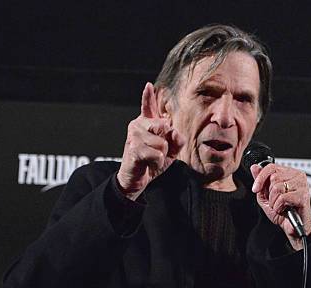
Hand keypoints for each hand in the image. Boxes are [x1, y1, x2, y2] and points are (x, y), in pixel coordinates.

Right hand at [116, 82, 183, 199]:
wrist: (137, 178)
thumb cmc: (152, 161)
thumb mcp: (170, 150)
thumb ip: (177, 139)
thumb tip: (174, 131)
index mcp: (146, 123)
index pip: (148, 106)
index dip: (148, 96)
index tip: (148, 86)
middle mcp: (138, 125)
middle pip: (165, 127)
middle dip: (167, 144)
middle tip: (157, 152)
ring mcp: (134, 136)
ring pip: (162, 144)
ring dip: (161, 156)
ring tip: (151, 159)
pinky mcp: (133, 148)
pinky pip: (157, 155)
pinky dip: (157, 163)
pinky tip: (148, 164)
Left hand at [251, 163, 310, 249]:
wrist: (293, 228)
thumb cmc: (283, 212)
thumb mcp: (266, 196)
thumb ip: (261, 182)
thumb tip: (254, 168)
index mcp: (289, 173)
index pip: (271, 167)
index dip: (260, 178)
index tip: (255, 189)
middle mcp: (297, 176)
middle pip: (273, 178)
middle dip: (269, 194)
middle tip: (276, 202)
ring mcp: (302, 185)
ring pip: (277, 188)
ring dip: (274, 202)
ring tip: (281, 206)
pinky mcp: (303, 196)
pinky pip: (283, 198)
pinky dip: (279, 207)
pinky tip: (284, 210)